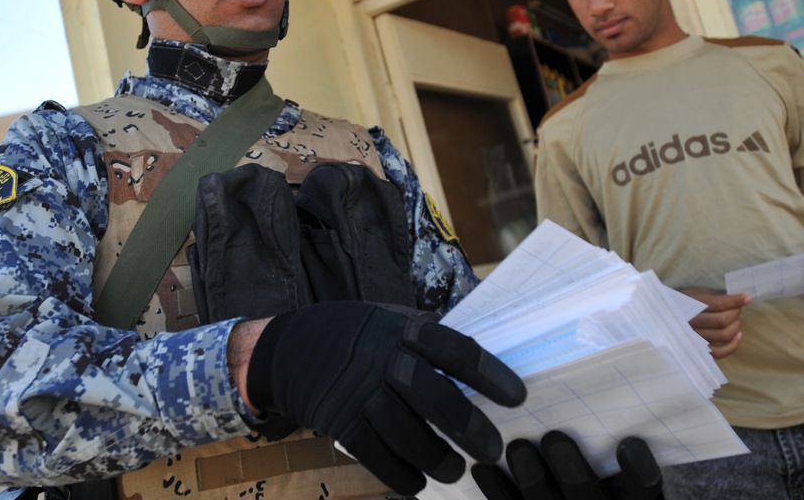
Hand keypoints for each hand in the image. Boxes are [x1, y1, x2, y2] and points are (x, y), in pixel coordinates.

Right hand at [245, 302, 526, 495]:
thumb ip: (423, 338)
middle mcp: (383, 360)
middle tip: (493, 450)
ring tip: (456, 470)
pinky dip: (402, 476)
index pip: (455, 351)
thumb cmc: (351, 334)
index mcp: (402, 330)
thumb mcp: (386, 320)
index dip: (490, 374)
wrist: (286, 348)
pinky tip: (418, 482)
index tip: (517, 397)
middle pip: (436, 398)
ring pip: (408, 435)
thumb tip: (474, 361)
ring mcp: (360, 393)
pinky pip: (377, 457)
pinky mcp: (339, 422)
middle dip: (470, 428)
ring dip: (438, 460)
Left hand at [471, 431, 661, 499]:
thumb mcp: (618, 463)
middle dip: (572, 472)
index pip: (644, 488)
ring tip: (518, 447)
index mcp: (631, 498)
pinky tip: (483, 467)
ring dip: (532, 480)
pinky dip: (497, 491)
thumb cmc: (600, 470)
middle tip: (554, 438)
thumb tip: (594, 385)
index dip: (639, 470)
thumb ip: (609, 434)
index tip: (628, 442)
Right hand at [680, 287, 749, 358]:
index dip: (735, 301)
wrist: (663, 316)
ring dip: (736, 326)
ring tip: (736, 320)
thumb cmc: (682, 302)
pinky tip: (737, 336)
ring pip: (723, 335)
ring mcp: (695, 338)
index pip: (718, 304)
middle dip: (736, 313)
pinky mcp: (699, 350)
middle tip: (738, 308)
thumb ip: (715, 295)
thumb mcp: (696, 293)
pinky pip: (719, 352)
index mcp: (689, 305)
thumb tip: (739, 298)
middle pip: (722, 320)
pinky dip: (733, 346)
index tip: (747, 298)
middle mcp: (691, 322)